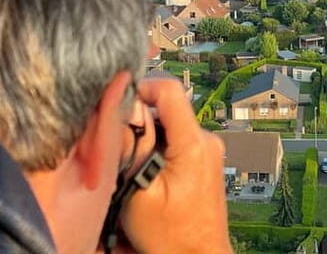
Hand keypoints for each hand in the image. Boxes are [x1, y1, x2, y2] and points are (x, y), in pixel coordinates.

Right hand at [120, 78, 231, 253]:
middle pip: (165, 111)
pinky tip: (146, 178)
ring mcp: (208, 152)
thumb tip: (124, 112)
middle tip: (118, 149)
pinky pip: (175, 144)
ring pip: (168, 128)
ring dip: (147, 142)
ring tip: (132, 172)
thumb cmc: (172, 238)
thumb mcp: (140, 193)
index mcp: (194, 143)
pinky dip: (157, 154)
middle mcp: (206, 141)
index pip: (169, 90)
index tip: (118, 102)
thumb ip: (132, 148)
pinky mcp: (204, 162)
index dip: (140, 89)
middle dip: (139, 125)